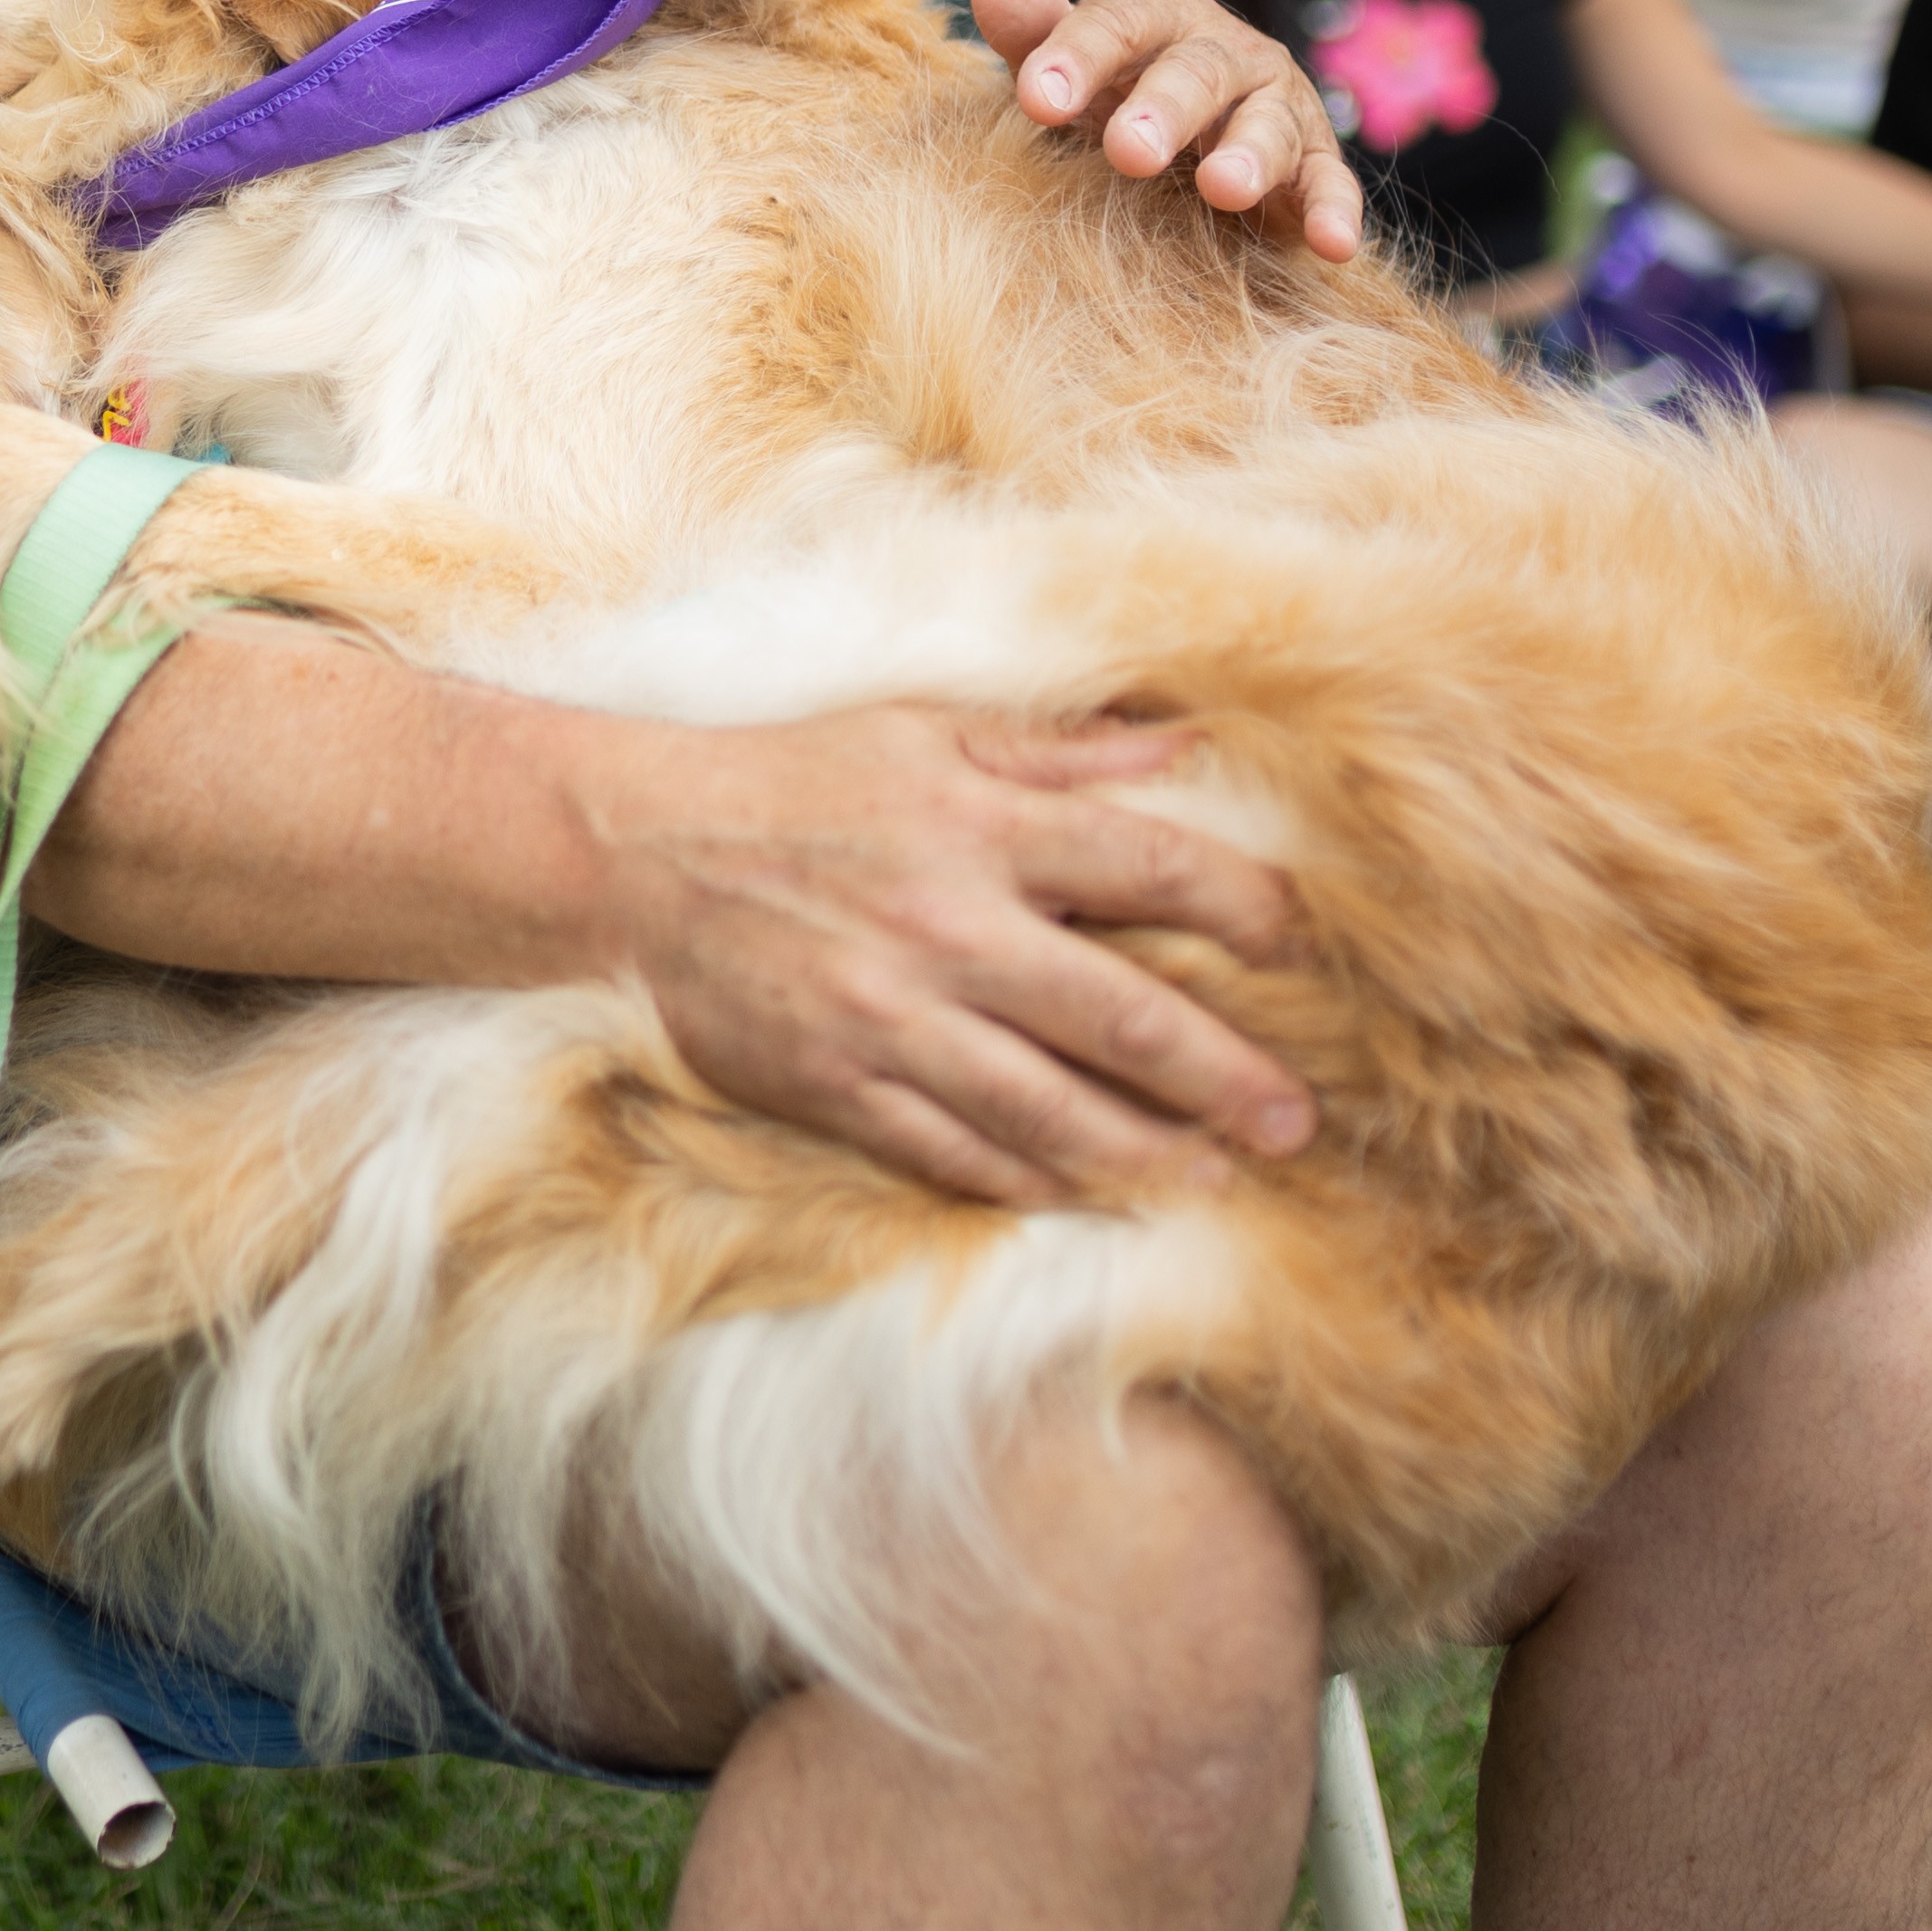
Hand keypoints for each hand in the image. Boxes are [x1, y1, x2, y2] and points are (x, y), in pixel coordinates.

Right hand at [599, 707, 1315, 1207]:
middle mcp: (948, 928)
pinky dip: (1026, 1182)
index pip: (1151, 869)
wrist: (628, 856)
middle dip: (1223, 1074)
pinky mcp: (835, 1086)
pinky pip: (952, 1153)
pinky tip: (1084, 1198)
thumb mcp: (920, 732)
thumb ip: (1056, 750)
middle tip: (1297, 1121)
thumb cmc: (785, 784)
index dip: (1244, 908)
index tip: (1303, 947)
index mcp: (980, 826)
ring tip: (1213, 1180)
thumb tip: (1184, 745)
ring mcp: (891, 1020)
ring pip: (1047, 1110)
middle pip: (1122, 1015)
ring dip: (1144, 1154)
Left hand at [968, 0, 1368, 261]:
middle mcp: (1224, 52)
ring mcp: (1276, 105)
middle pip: (1198, 70)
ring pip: (1268, 124)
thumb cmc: (1116, 100)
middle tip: (1128, 151)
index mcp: (1159, 19)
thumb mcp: (1074, 73)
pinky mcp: (1313, 164)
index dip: (1079, 54)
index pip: (1120, 21)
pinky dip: (1332, 212)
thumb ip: (1036, 34)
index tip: (1035, 100)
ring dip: (1249, 155)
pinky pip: (1329, 184)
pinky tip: (1330, 244)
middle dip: (1164, 107)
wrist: (1197, 147)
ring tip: (1223, 190)